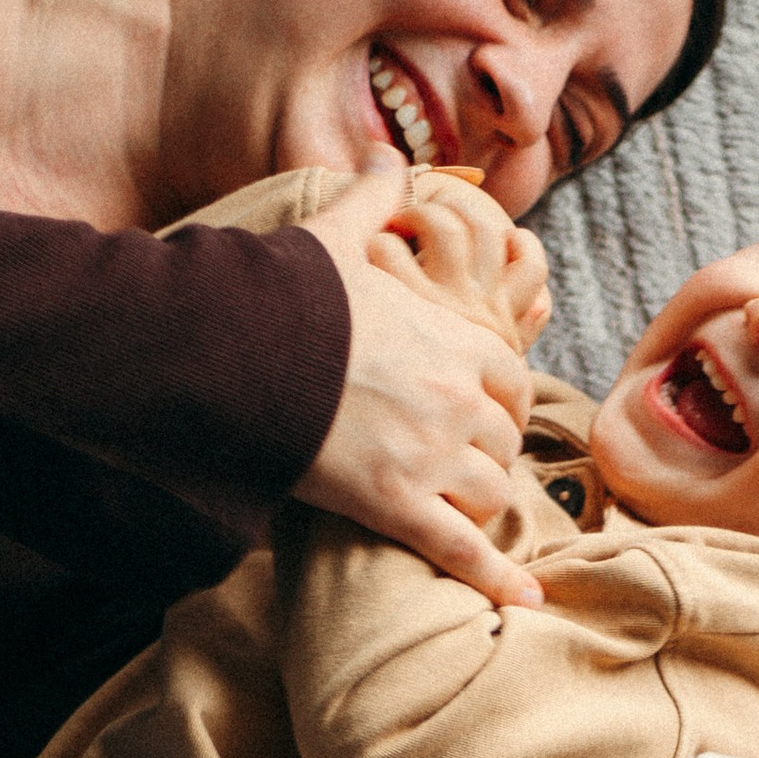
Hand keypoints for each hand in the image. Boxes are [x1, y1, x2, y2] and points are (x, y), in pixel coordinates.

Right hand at [292, 169, 540, 604]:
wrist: (236, 353)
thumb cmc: (287, 296)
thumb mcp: (339, 234)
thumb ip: (377, 197)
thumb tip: (391, 155)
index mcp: (456, 340)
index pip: (511, 381)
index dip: (501, 401)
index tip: (486, 412)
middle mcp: (456, 400)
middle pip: (503, 443)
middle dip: (487, 454)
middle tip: (461, 464)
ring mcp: (430, 456)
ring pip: (487, 494)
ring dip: (478, 505)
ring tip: (459, 513)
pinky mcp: (396, 504)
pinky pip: (461, 549)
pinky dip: (495, 580)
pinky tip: (522, 602)